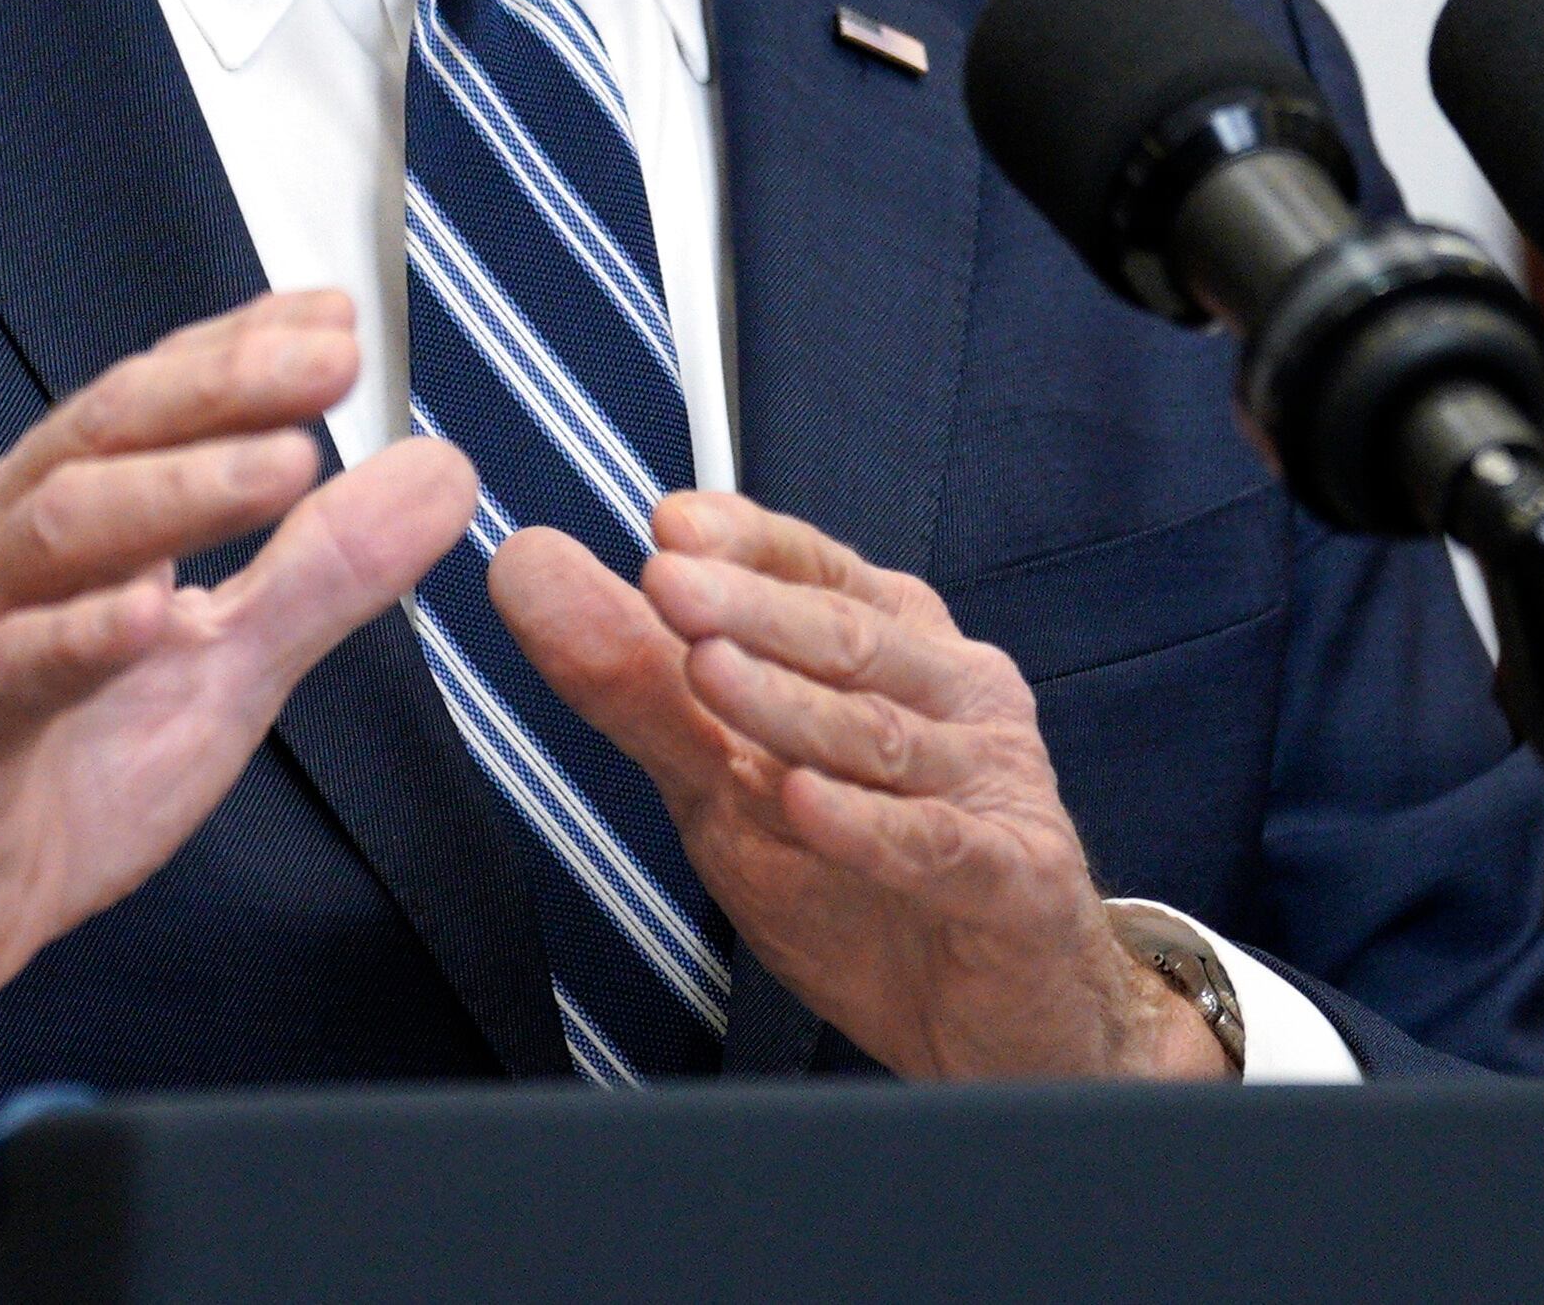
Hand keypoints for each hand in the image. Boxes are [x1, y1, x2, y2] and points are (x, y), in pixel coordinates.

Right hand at [0, 290, 474, 1164]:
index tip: (340, 317)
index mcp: (60, 513)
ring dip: (178, 491)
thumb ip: (320, 573)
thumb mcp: (219, 670)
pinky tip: (152, 615)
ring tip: (285, 467)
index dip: (244, 348)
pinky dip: (81, 638)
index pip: (155, 398)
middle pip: (110, 432)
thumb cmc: (50, 782)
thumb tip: (438, 472)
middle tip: (330, 364)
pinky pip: (6, 674)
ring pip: (61, 529)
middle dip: (224, 388)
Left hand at [492, 490, 1226, 1084]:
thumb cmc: (862, 880)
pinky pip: (935, 845)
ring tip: (709, 669)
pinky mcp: (1014, 879)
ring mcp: (991, 782)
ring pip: (881, 733)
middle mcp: (951, 692)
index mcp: (890, 644)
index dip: (745, 541)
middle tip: (667, 579)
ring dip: (791, 701)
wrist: (990, 1021)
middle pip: (847, 637)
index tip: (667, 522)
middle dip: (750, 607)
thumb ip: (633, 677)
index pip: (815, 567)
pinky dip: (866, 826)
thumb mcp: (725, 776)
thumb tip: (528, 565)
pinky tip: (803, 803)